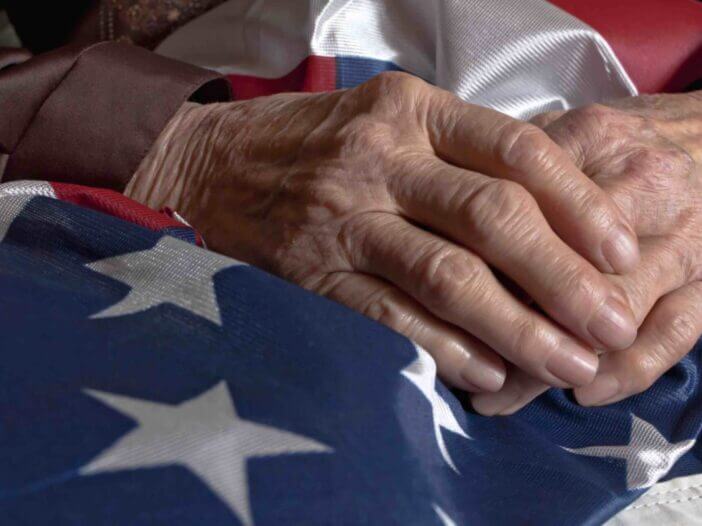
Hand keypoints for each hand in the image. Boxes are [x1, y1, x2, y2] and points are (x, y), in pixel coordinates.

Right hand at [126, 72, 638, 392]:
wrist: (215, 159)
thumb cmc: (314, 137)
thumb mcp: (392, 116)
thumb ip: (462, 153)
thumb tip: (547, 213)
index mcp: (412, 110)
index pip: (516, 150)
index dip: (578, 204)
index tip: (619, 252)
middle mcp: (381, 159)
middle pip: (491, 218)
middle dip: (562, 279)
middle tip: (609, 326)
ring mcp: (344, 216)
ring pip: (447, 276)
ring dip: (515, 327)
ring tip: (564, 364)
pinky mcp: (314, 270)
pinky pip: (390, 316)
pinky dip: (445, 349)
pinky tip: (487, 374)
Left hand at [473, 92, 701, 414]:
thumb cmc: (627, 140)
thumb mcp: (567, 130)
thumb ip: (514, 166)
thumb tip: (451, 221)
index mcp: (596, 143)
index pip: (522, 216)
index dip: (472, 270)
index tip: (430, 307)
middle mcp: (644, 190)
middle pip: (566, 276)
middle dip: (508, 333)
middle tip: (459, 371)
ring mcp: (686, 240)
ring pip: (614, 316)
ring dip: (553, 369)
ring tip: (500, 398)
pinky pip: (676, 334)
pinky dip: (628, 373)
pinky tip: (582, 393)